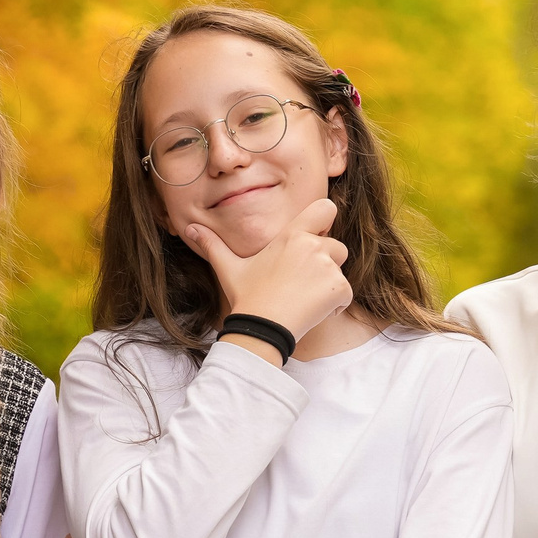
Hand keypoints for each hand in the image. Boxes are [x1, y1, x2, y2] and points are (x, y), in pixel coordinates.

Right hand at [181, 196, 351, 351]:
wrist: (261, 328)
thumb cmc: (246, 297)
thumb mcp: (228, 268)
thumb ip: (213, 245)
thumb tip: (191, 229)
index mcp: (291, 235)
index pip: (325, 208)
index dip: (325, 220)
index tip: (316, 235)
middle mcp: (313, 246)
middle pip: (337, 246)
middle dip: (327, 262)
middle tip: (302, 281)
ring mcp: (328, 267)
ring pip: (340, 271)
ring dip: (329, 284)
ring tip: (304, 298)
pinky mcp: (339, 288)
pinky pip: (346, 294)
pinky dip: (335, 304)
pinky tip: (312, 311)